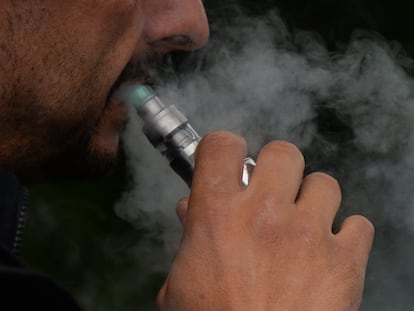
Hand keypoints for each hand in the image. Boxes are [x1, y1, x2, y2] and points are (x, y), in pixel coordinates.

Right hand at [157, 131, 373, 310]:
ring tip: (302, 227)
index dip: (225, 149)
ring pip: (324, 183)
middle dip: (276, 169)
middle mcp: (265, 213)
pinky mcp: (345, 260)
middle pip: (282, 153)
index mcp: (218, 214)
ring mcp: (308, 233)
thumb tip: (190, 209)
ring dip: (313, 200)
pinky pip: (358, 225)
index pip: (222, 146)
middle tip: (270, 194)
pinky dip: (346, 235)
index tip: (229, 163)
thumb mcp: (181, 284)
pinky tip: (330, 253)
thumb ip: (188, 238)